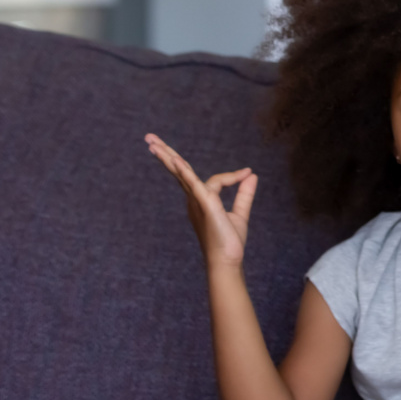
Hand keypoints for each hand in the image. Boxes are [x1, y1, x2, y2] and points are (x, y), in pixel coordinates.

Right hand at [145, 133, 256, 269]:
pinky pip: (194, 185)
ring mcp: (197, 201)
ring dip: (167, 156)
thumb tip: (251, 174)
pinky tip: (177, 162)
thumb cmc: (229, 241)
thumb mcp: (239, 213)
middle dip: (166, 154)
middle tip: (149, 138)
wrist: (227, 261)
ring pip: (181, 173)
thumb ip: (244, 193)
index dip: (234, 176)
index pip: (216, 180)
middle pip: (179, 171)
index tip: (248, 173)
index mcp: (201, 200)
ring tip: (151, 142)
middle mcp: (194, 199)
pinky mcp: (205, 204)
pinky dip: (186, 172)